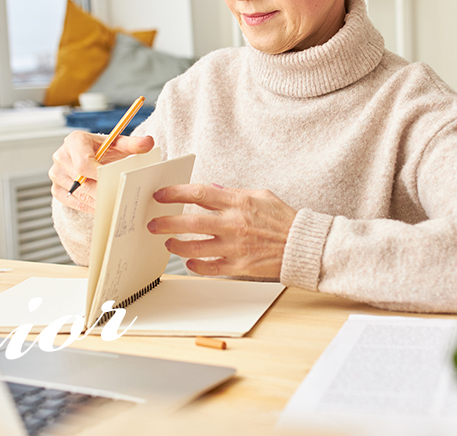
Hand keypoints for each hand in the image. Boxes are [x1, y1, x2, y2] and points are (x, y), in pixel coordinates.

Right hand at [49, 131, 153, 213]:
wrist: (89, 154)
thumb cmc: (104, 150)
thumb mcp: (118, 144)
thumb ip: (133, 144)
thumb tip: (148, 143)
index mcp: (74, 140)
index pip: (83, 163)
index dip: (98, 176)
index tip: (114, 183)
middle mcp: (61, 156)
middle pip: (80, 181)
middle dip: (100, 191)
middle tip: (118, 200)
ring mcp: (55, 173)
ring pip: (76, 193)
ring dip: (95, 201)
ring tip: (113, 204)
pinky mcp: (56, 187)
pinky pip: (71, 201)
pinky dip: (86, 206)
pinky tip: (101, 207)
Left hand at [149, 183, 295, 277]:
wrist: (304, 246)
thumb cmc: (283, 219)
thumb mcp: (260, 195)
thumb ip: (233, 192)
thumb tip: (211, 188)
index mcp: (238, 203)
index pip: (199, 194)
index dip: (175, 193)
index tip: (160, 195)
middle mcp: (234, 224)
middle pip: (190, 222)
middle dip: (166, 222)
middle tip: (152, 223)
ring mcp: (236, 247)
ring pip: (195, 248)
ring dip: (176, 246)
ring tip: (167, 243)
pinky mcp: (239, 266)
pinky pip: (210, 268)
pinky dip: (195, 266)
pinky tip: (188, 261)